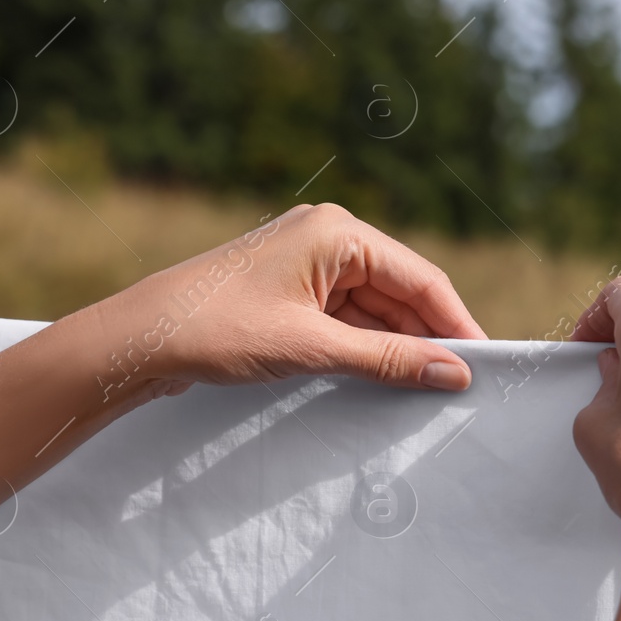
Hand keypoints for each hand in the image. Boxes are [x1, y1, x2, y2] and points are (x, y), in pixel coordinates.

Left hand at [86, 203, 485, 403]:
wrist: (135, 340)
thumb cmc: (217, 330)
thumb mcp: (311, 348)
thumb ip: (387, 360)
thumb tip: (454, 373)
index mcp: (338, 231)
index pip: (420, 278)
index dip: (456, 323)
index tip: (485, 365)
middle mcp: (327, 236)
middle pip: (400, 291)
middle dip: (428, 337)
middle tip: (459, 387)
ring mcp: (307, 262)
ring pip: (374, 307)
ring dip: (396, 346)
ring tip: (424, 389)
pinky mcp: (289, 290)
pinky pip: (346, 316)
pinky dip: (365, 346)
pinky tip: (382, 378)